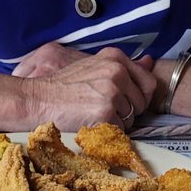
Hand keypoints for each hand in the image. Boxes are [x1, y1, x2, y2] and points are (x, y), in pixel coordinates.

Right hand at [18, 46, 156, 129]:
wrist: (39, 99)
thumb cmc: (64, 87)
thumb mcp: (95, 66)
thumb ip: (123, 67)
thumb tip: (151, 61)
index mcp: (115, 58)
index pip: (148, 83)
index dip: (139, 97)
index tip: (124, 102)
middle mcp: (116, 72)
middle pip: (140, 104)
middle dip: (126, 112)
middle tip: (102, 111)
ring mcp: (111, 93)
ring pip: (129, 119)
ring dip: (114, 123)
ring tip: (92, 116)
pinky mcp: (104, 113)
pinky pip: (117, 131)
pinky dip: (105, 132)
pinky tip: (89, 124)